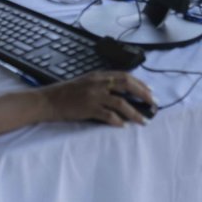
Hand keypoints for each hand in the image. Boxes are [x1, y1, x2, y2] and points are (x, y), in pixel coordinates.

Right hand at [39, 71, 154, 126]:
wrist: (48, 100)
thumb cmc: (66, 93)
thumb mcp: (86, 82)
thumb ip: (102, 84)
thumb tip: (122, 94)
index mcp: (99, 75)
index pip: (125, 76)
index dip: (140, 84)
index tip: (150, 91)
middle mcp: (98, 83)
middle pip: (127, 85)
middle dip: (143, 94)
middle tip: (154, 104)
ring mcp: (93, 96)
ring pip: (121, 103)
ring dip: (135, 112)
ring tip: (143, 120)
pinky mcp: (88, 108)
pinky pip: (108, 115)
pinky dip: (118, 121)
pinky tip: (124, 126)